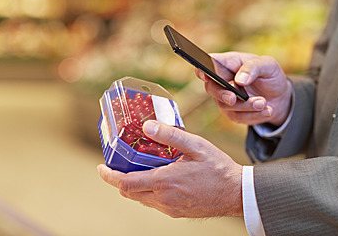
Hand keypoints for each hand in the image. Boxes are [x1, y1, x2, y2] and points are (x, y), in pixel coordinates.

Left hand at [97, 120, 242, 217]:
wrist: (236, 193)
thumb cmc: (217, 168)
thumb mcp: (195, 146)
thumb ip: (169, 135)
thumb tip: (147, 125)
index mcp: (164, 182)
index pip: (125, 183)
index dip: (109, 176)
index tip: (101, 168)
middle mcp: (163, 199)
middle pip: (129, 193)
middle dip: (119, 180)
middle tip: (118, 166)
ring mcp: (170, 208)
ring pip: (141, 199)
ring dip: (134, 186)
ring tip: (138, 169)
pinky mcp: (177, 212)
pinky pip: (154, 203)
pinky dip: (148, 192)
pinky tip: (158, 179)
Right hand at [196, 52, 291, 125]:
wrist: (280, 97)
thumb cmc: (269, 75)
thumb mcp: (268, 65)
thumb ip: (253, 68)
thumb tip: (239, 80)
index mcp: (228, 64)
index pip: (209, 64)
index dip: (202, 69)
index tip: (205, 74)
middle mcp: (222, 81)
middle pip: (211, 87)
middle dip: (222, 94)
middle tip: (234, 98)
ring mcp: (225, 98)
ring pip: (226, 105)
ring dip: (246, 105)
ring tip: (264, 103)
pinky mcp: (233, 113)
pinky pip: (239, 117)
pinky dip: (254, 115)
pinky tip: (268, 110)